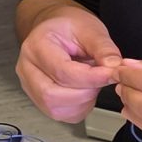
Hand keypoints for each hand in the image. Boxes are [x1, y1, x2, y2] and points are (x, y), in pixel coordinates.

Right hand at [15, 0, 122, 122]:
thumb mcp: (90, 28)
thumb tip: (114, 67)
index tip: (111, 74)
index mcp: (36, 46)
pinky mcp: (39, 99)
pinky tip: (85, 91)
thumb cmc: (70, 27)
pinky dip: (79, 108)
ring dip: (82, 102)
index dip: (91, 78)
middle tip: (102, 79)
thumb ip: (103, 48)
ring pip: (55, 109)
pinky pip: (60, 114)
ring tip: (93, 83)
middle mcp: (27, 68)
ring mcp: (30, 86)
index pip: (62, 72)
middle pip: (52, 95)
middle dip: (85, 93)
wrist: (57, 29)